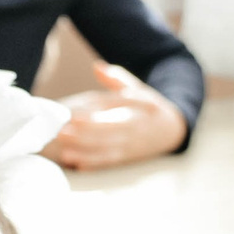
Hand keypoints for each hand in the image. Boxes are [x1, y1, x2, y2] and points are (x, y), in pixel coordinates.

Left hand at [43, 64, 187, 168]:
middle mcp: (137, 128)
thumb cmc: (147, 107)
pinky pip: (110, 163)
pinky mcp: (127, 158)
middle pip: (111, 132)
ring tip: (64, 152)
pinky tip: (77, 166)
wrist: (171, 130)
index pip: (119, 110)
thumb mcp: (137, 88)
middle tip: (62, 133)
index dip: (97, 115)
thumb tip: (97, 67)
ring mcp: (132, 145)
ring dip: (87, 152)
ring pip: (109, 149)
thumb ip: (116, 78)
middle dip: (86, 134)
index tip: (75, 116)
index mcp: (141, 108)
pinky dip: (95, 165)